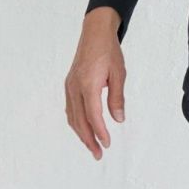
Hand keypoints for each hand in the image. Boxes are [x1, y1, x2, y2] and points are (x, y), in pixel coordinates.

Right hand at [65, 8, 124, 160]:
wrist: (94, 33)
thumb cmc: (109, 51)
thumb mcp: (119, 74)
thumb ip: (117, 97)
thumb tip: (119, 119)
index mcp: (88, 83)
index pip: (93, 114)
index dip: (100, 131)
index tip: (107, 144)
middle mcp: (75, 87)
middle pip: (80, 120)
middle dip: (89, 140)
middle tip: (99, 154)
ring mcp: (69, 86)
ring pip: (73, 117)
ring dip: (82, 134)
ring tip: (93, 147)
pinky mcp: (69, 85)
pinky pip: (71, 109)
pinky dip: (77, 123)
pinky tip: (84, 130)